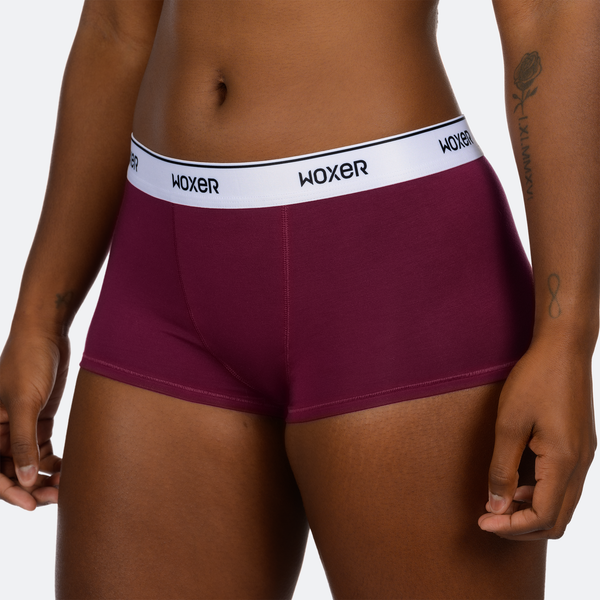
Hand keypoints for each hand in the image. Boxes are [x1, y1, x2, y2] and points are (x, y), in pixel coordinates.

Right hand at [0, 328, 68, 509]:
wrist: (46, 334)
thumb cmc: (28, 363)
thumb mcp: (25, 403)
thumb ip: (22, 443)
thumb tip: (22, 481)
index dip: (9, 492)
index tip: (32, 504)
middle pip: (11, 472)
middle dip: (31, 488)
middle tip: (58, 496)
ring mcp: (19, 427)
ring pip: (27, 465)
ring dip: (44, 478)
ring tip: (66, 485)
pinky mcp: (37, 421)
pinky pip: (41, 451)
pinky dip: (52, 462)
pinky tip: (67, 468)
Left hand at [478, 338, 596, 539]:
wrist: (563, 349)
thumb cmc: (534, 381)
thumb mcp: (508, 425)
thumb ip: (502, 469)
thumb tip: (496, 506)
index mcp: (564, 462)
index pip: (542, 517)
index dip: (510, 526)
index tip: (482, 521)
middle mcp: (581, 465)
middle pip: (557, 520)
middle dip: (522, 526)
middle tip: (490, 517)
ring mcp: (585, 457)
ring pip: (563, 505)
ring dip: (532, 511)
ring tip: (500, 500)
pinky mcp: (581, 447)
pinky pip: (565, 486)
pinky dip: (541, 494)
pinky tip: (517, 481)